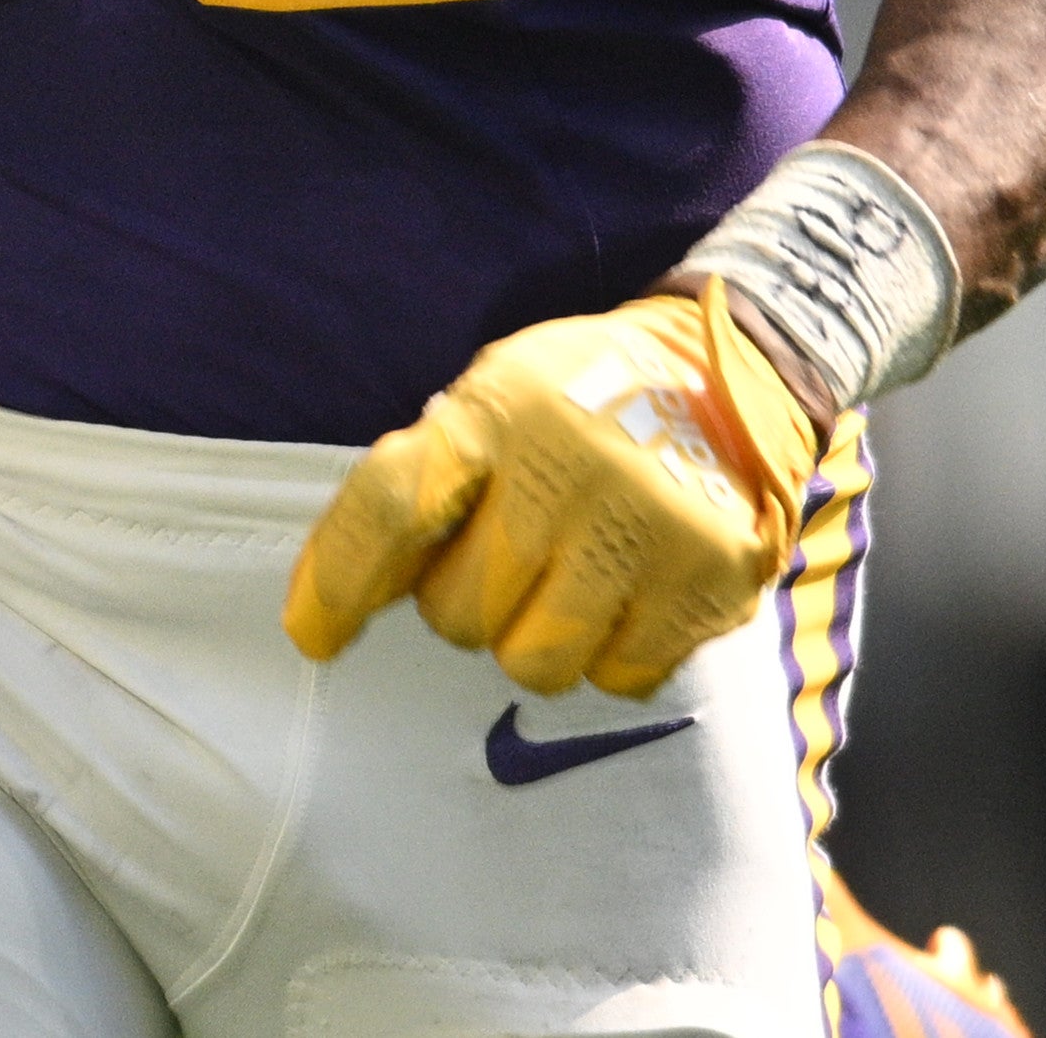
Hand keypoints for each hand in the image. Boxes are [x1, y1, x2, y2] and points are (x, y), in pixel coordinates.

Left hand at [279, 279, 822, 698]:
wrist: (733, 368)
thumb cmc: (581, 399)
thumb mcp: (496, 401)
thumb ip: (427, 484)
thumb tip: (336, 599)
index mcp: (500, 409)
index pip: (391, 505)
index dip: (337, 581)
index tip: (312, 637)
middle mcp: (571, 465)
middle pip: (459, 612)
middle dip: (468, 602)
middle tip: (510, 558)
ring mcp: (648, 525)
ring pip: (535, 661)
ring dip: (536, 637)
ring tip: (570, 578)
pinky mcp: (712, 577)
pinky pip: (619, 677)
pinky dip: (612, 653)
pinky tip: (632, 590)